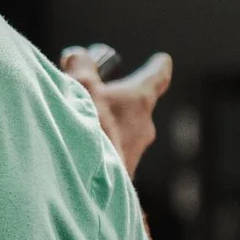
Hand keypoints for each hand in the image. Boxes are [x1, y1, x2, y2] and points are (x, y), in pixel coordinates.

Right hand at [60, 48, 173, 177]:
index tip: (162, 61)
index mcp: (138, 101)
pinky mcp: (121, 179)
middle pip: (135, 108)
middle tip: (93, 96)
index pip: (156, 78)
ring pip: (121, 135)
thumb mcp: (79, 85)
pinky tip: (76, 152)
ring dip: (103, 129)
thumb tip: (78, 56)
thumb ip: (80, 66)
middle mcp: (142, 128)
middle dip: (116, 101)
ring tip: (77, 129)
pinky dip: (97, 151)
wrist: (85, 183)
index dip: (157, 68)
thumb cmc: (87, 129)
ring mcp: (133, 155)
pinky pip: (110, 158)